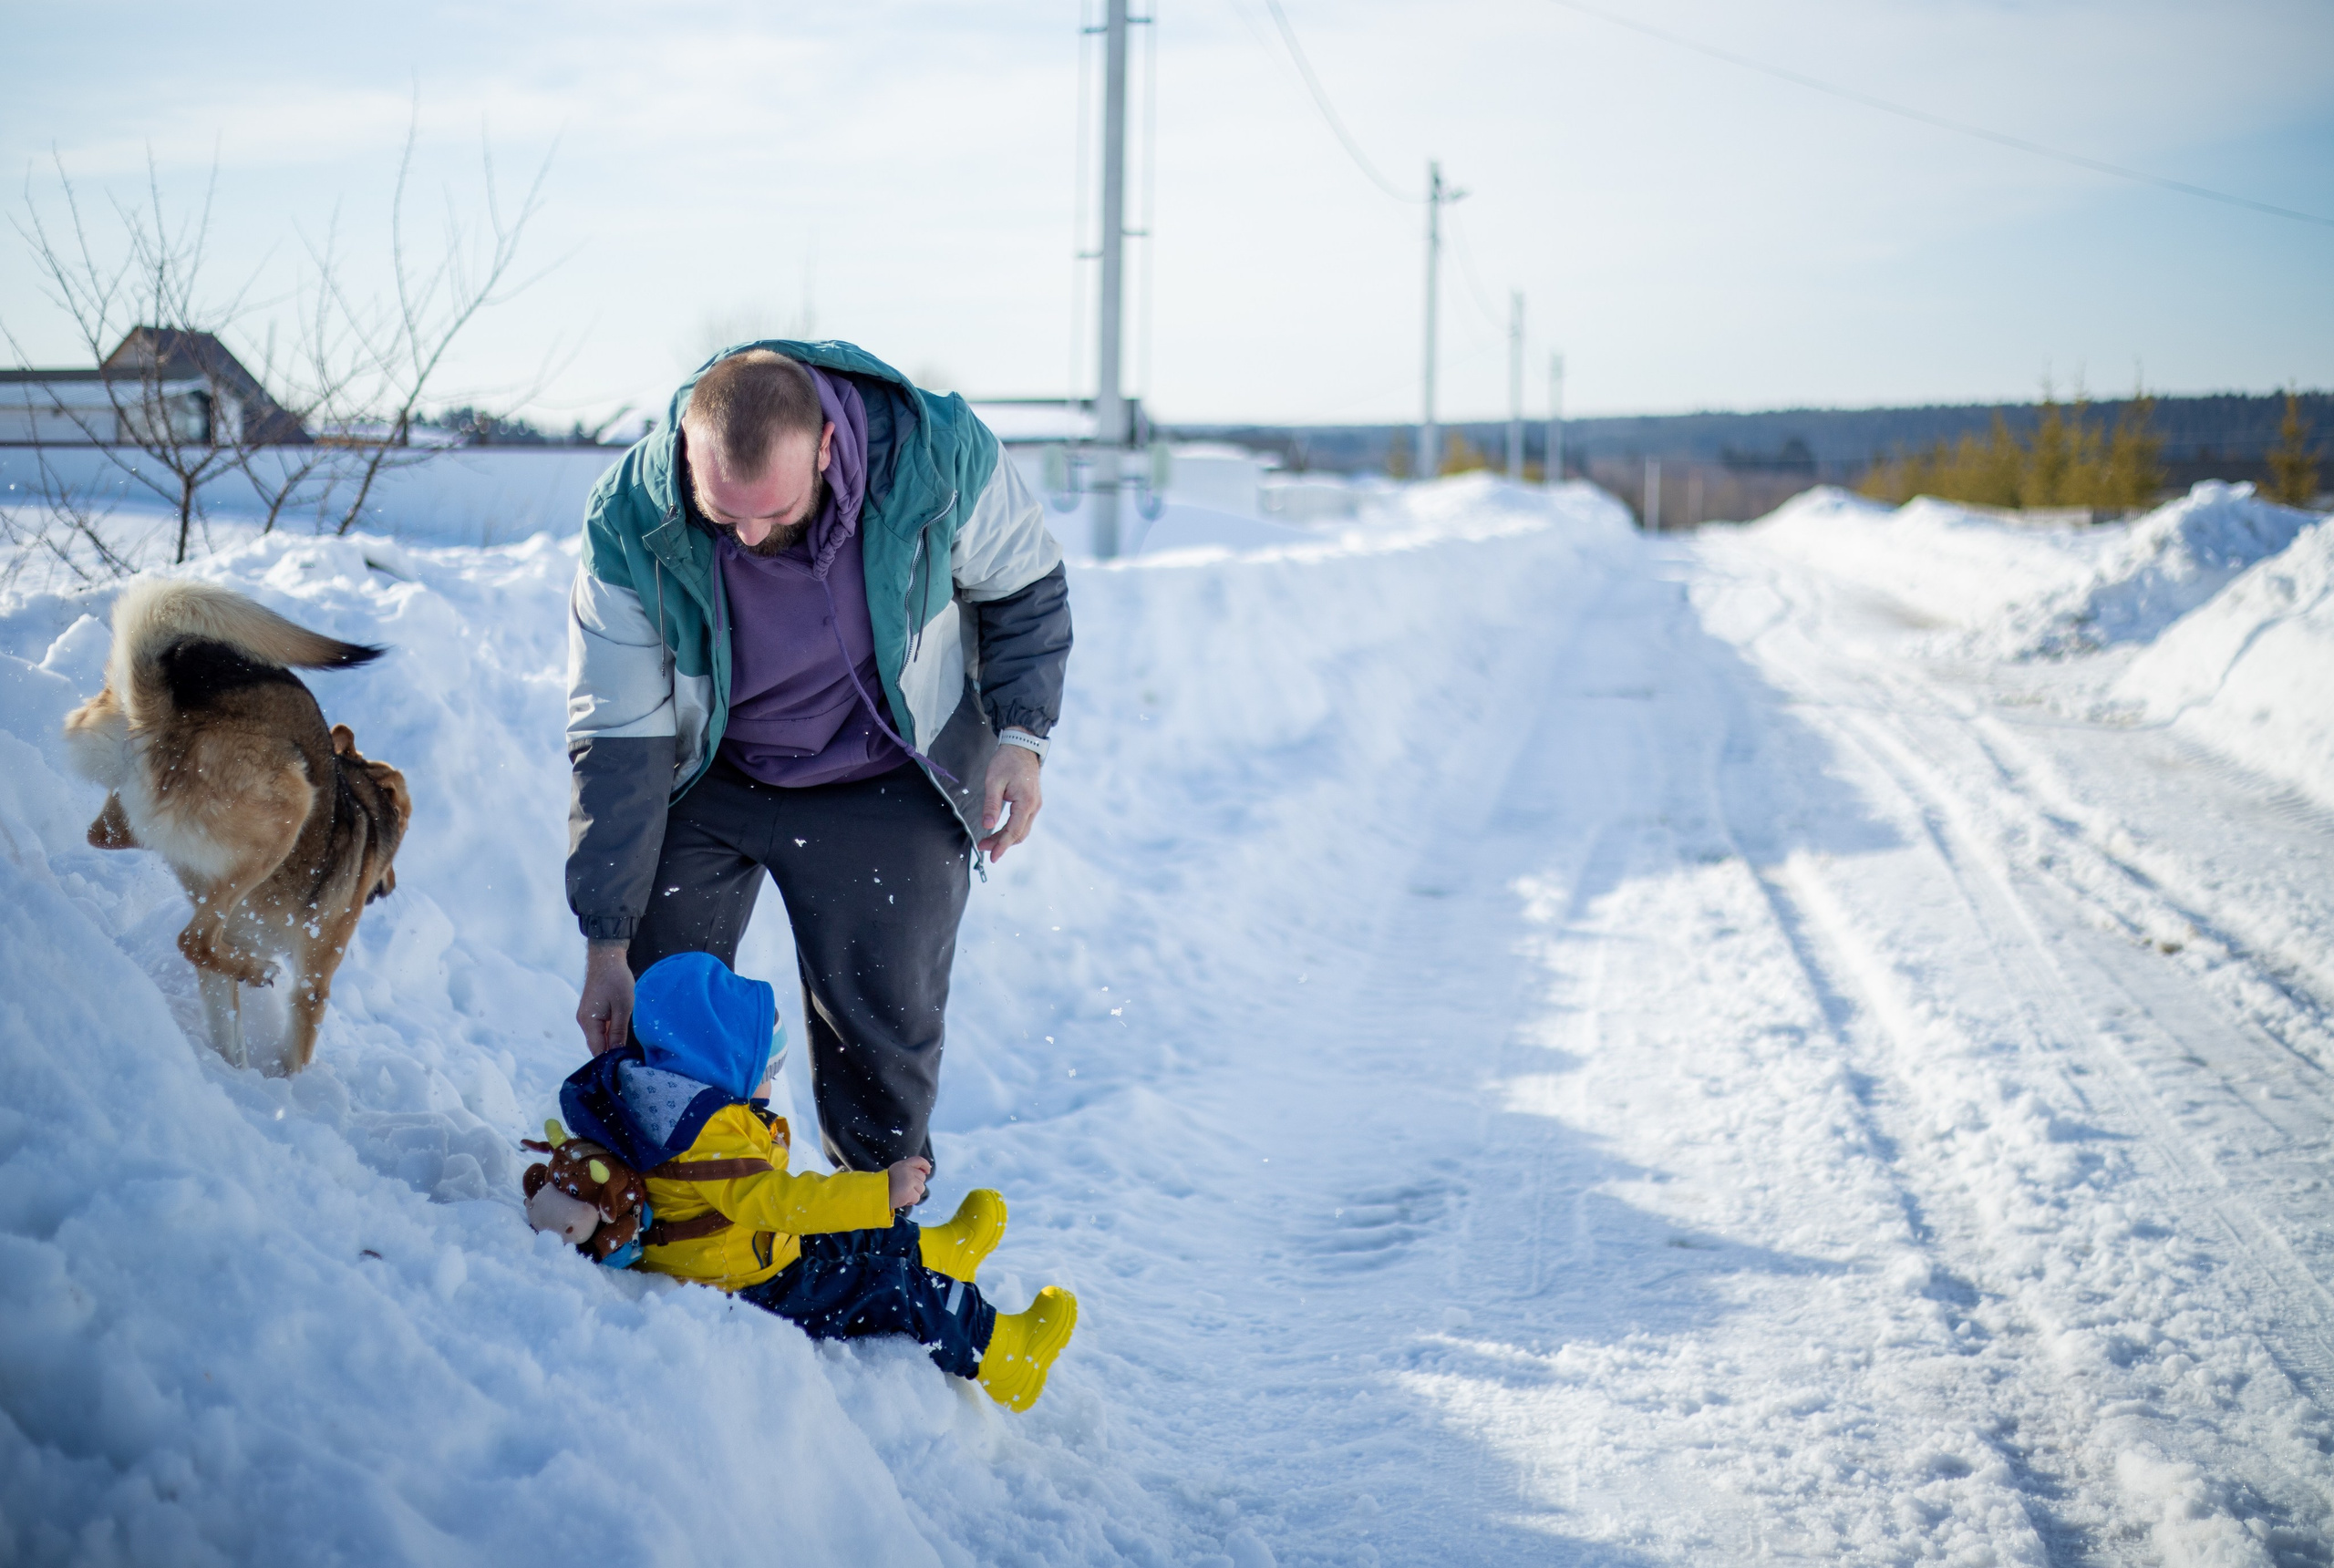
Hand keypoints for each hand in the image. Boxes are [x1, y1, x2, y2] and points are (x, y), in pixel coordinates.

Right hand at [577, 941, 634, 1056]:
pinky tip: (621, 1039)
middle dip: (610, 1054)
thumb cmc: (616, 980)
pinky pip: (599, 1030)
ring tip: (626, 1054)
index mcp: (589, 1022)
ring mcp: (586, 1017)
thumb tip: (617, 1053)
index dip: (609, 1060)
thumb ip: (618, 1032)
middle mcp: (583, 1022)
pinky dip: (608, 1035)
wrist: (606, 958)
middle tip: (629, 1063)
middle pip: (596, 1045)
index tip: (624, 1068)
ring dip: (610, 1045)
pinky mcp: (591, 1012)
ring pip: (598, 1038)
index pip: (597, 1050)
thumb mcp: (623, 1008)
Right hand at [887, 1157, 931, 1208]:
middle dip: (916, 1185)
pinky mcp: (909, 1192)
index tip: (927, 1170)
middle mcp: (907, 1171)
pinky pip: (917, 1198)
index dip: (925, 1165)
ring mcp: (909, 1181)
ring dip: (914, 1193)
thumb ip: (907, 1170)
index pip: (918, 1160)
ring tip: (902, 1194)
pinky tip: (902, 1199)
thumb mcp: (895, 1172)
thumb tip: (924, 1173)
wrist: (876, 1195)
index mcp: (902, 1165)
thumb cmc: (885, 1185)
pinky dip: (911, 1201)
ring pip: (921, 1188)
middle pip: (922, 1177)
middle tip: (905, 1189)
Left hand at [979, 743, 1043, 862]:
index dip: (1002, 845)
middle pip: (1019, 834)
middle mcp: (1034, 806)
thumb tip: (987, 826)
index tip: (992, 857)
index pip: (1014, 831)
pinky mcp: (1032, 802)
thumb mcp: (994, 781)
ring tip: (987, 840)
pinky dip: (1010, 830)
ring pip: (1022, 830)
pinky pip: (1022, 822)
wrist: (1021, 746)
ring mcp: (1035, 804)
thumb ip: (991, 805)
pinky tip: (998, 830)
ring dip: (1005, 837)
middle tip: (982, 846)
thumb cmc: (1007, 761)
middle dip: (1001, 843)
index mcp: (1026, 801)